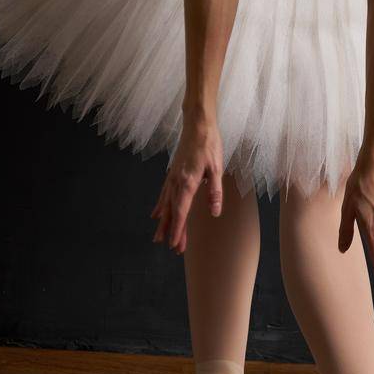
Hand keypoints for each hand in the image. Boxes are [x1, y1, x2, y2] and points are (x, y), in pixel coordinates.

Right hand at [150, 115, 224, 253]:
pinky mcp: (173, 173)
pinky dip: (160, 206)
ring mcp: (172, 177)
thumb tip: (215, 212)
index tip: (175, 245)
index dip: (178, 230)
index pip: (181, 211)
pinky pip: (163, 194)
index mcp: (187, 182)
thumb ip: (214, 191)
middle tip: (172, 248)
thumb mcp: (216, 168)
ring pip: (166, 204)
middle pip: (172, 211)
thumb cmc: (209, 144)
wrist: (197, 125)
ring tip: (158, 238)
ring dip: (164, 222)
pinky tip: (156, 214)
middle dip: (172, 230)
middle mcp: (176, 182)